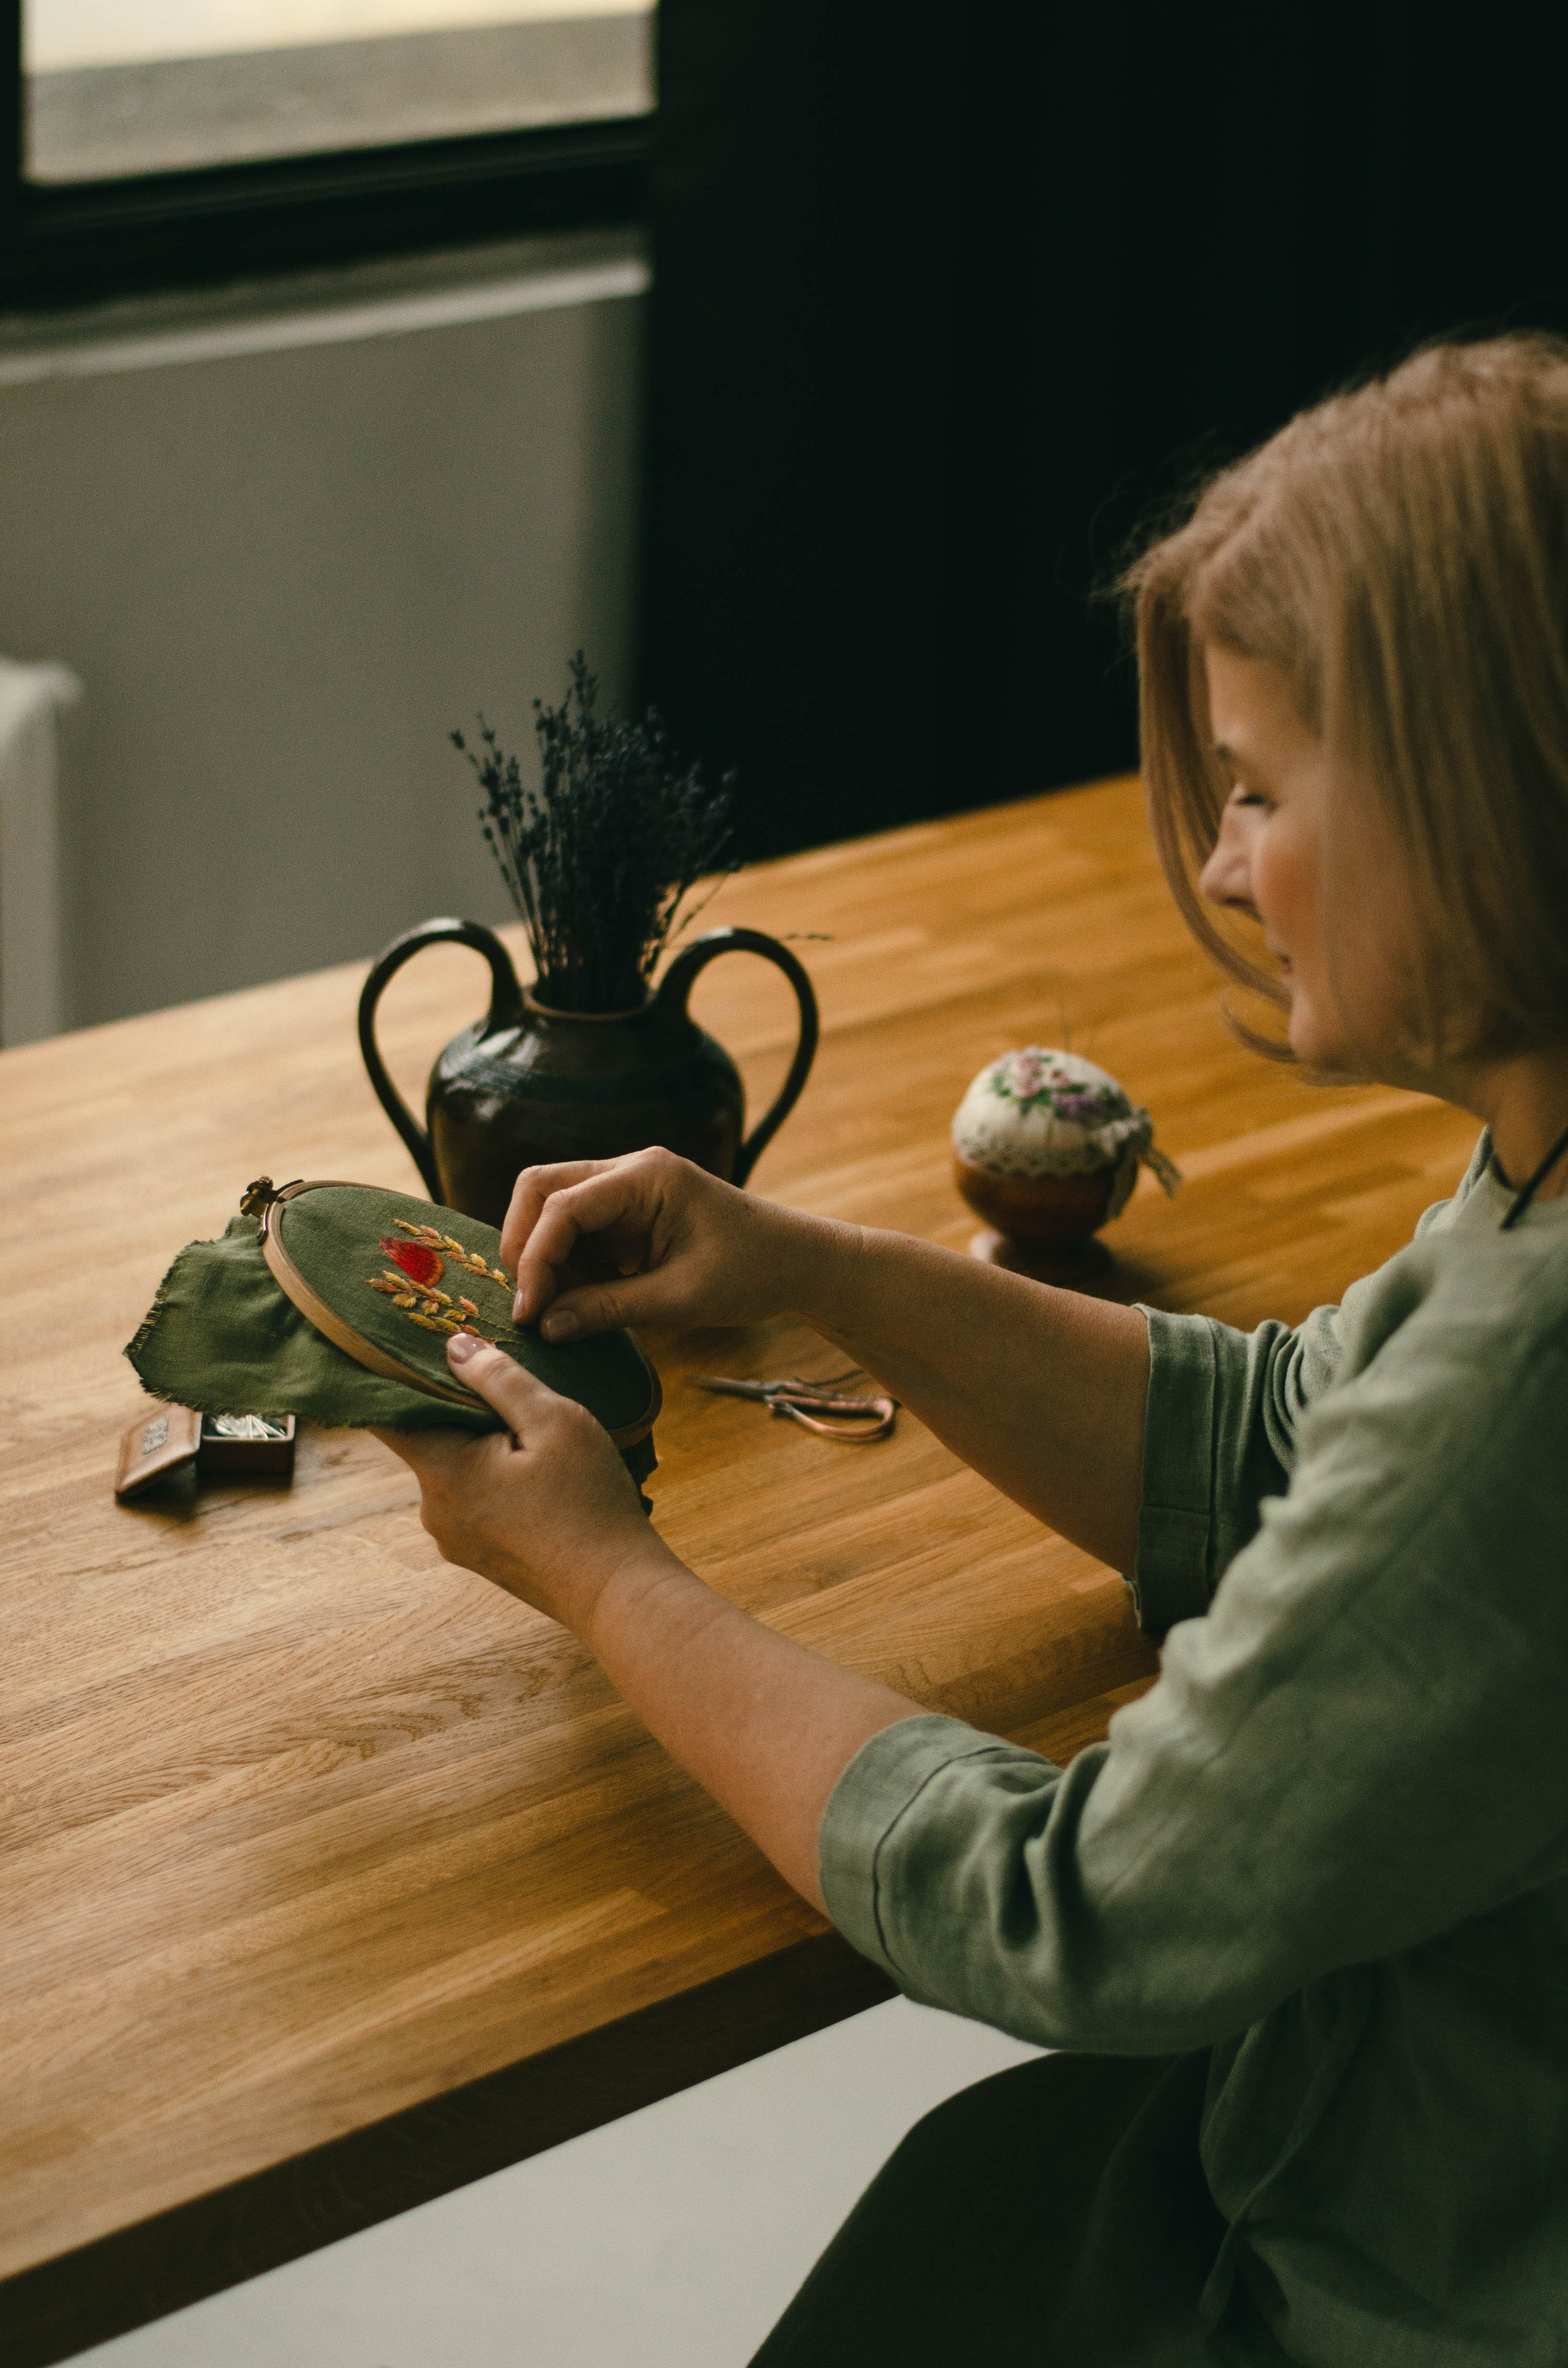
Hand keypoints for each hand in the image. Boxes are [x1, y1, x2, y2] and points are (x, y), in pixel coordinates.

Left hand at [374, 1333, 676, 1630]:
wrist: (617, 1591)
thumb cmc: (590, 1503)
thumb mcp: (556, 1422)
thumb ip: (500, 1379)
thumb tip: (454, 1346)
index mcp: (444, 1473)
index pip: (388, 1413)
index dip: (390, 1376)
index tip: (403, 1345)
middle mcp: (435, 1510)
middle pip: (427, 1438)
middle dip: (457, 1407)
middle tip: (500, 1379)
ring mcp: (455, 1539)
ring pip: (454, 1469)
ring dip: (481, 1445)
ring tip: (533, 1432)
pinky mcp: (478, 1555)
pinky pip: (473, 1499)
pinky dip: (494, 1477)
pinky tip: (539, 1474)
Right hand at [501, 1145, 837, 1340]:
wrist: (798, 1264)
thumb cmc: (752, 1273)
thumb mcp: (680, 1299)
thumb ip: (608, 1309)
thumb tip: (545, 1327)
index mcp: (647, 1177)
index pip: (563, 1206)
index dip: (536, 1260)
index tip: (529, 1313)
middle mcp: (630, 1171)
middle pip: (541, 1188)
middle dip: (525, 1245)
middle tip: (529, 1304)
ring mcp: (627, 1188)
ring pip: (552, 1208)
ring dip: (545, 1257)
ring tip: (559, 1310)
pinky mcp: (628, 1212)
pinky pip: (577, 1229)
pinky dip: (567, 1264)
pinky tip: (582, 1300)